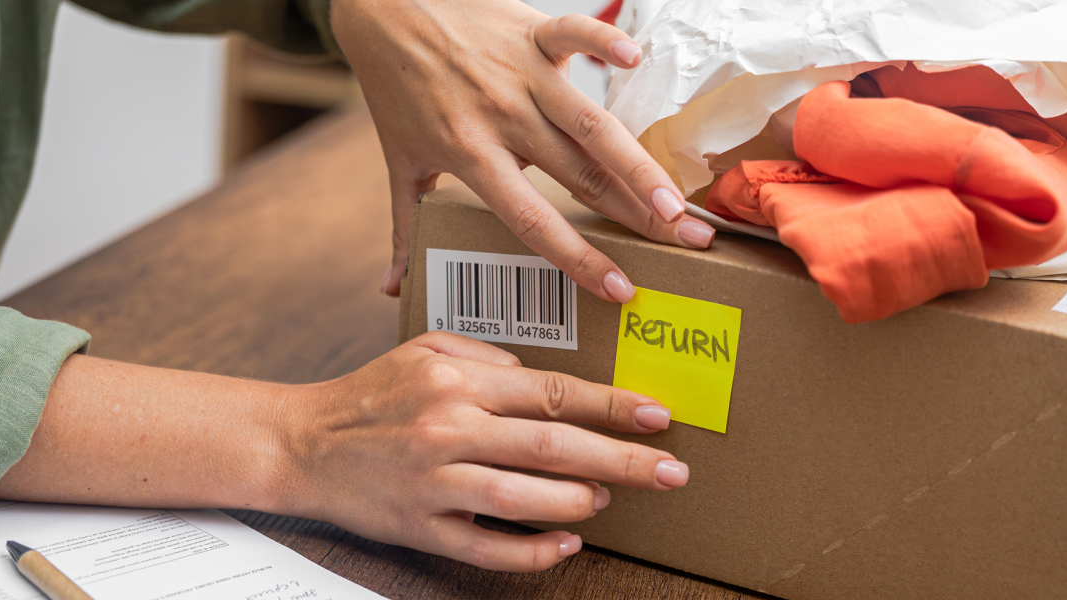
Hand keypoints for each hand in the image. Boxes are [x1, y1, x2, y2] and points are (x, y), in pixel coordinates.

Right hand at [275, 332, 687, 570]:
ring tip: (611, 499)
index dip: (610, 405)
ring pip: (523, 498)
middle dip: (620, 459)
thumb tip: (543, 379)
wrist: (301, 444)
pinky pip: (486, 547)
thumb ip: (488, 354)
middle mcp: (446, 429)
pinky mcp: (418, 527)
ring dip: (578, 501)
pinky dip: (532, 550)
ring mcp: (432, 483)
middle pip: (551, 445)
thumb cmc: (370, 394)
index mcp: (454, 381)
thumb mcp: (424, 348)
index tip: (656, 415)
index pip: (549, 392)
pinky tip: (567, 544)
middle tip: (670, 470)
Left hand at [330, 0, 716, 302]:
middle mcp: (502, 118)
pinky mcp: (530, 31)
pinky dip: (603, 42)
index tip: (619, 288)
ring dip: (638, 161)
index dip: (577, 257)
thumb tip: (393, 289)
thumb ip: (404, 226)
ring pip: (590, 122)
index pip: (531, 219)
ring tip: (678, 200)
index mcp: (470, 154)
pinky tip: (637, 59)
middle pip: (580, 175)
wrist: (381, 7)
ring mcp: (520, 73)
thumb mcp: (399, 160)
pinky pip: (572, 34)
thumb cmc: (395, 89)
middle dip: (636, 216)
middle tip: (684, 245)